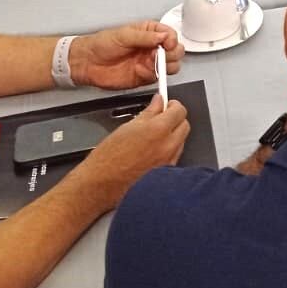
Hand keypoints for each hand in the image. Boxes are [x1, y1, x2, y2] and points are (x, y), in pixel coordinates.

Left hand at [69, 20, 182, 89]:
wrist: (88, 63)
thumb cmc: (102, 44)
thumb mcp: (124, 35)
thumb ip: (145, 36)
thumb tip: (164, 36)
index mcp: (150, 32)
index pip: (171, 35)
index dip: (172, 40)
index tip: (167, 44)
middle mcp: (153, 47)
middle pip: (176, 51)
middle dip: (171, 54)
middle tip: (157, 55)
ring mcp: (150, 63)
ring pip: (172, 66)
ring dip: (164, 66)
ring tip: (149, 63)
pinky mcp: (145, 77)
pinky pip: (158, 78)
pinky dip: (153, 76)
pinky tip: (141, 71)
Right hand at [75, 94, 189, 210]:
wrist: (101, 185)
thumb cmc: (108, 159)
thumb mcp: (127, 127)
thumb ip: (149, 112)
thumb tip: (158, 103)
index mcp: (158, 130)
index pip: (180, 111)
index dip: (173, 105)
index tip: (168, 104)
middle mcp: (168, 146)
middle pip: (185, 125)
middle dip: (176, 119)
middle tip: (162, 117)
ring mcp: (169, 161)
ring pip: (181, 141)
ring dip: (173, 134)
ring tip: (155, 135)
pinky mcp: (166, 173)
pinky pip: (175, 155)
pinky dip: (170, 149)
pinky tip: (154, 150)